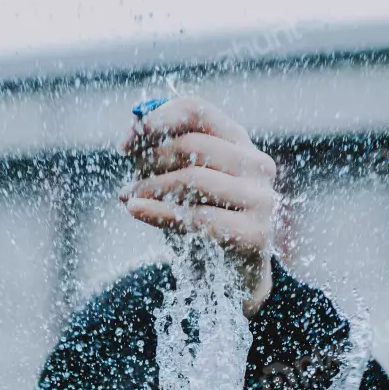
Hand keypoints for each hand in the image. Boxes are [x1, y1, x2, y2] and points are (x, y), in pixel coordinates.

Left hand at [119, 96, 275, 316]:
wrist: (235, 279)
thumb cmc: (206, 224)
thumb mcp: (183, 186)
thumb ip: (162, 159)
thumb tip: (131, 135)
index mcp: (238, 142)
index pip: (197, 111)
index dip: (158, 120)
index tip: (127, 142)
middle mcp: (256, 164)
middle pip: (193, 145)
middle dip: (151, 160)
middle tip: (129, 180)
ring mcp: (261, 198)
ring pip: (195, 179)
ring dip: (152, 187)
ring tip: (130, 197)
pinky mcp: (255, 233)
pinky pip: (198, 218)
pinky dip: (160, 213)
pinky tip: (136, 210)